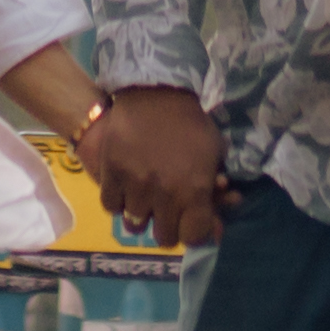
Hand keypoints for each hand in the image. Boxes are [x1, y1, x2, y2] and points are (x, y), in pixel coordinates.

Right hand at [80, 84, 229, 252]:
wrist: (154, 92)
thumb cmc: (190, 123)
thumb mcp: (213, 155)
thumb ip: (214, 194)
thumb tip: (217, 231)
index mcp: (195, 191)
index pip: (194, 236)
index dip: (194, 233)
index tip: (190, 223)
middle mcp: (166, 195)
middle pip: (165, 238)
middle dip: (168, 228)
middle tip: (167, 213)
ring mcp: (136, 186)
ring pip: (135, 224)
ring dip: (141, 215)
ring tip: (144, 200)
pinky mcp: (112, 175)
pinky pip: (111, 206)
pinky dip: (118, 201)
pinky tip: (126, 189)